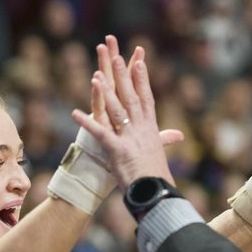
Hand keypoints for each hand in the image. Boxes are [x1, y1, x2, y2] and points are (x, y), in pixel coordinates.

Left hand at [72, 44, 182, 188]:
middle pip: (131, 98)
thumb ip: (165, 140)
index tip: (139, 60)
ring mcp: (129, 139)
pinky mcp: (117, 151)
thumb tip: (177, 136)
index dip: (142, 79)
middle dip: (124, 76)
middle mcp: (142, 130)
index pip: (147, 99)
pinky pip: (99, 134)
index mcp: (150, 130)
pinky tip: (74, 113)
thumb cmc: (158, 177)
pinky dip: (86, 123)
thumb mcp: (160, 155)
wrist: (156, 194)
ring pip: (116, 111)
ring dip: (105, 93)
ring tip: (96, 75)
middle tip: (116, 56)